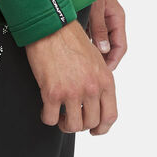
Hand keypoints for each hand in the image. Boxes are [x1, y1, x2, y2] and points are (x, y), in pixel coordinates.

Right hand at [24, 18, 116, 134]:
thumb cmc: (70, 37)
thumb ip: (99, 79)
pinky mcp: (52, 92)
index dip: (102, 128)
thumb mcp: (95, 58)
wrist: (51, 26)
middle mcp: (91, 87)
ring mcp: (72, 91)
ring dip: (65, 125)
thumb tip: (96, 100)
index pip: (110, 115)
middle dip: (81, 124)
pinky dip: (48, 117)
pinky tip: (46, 109)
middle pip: (90, 123)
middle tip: (72, 118)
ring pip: (72, 126)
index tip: (95, 130)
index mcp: (104, 79)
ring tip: (60, 116)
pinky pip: (51, 119)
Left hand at [87, 0, 126, 71]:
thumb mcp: (96, 8)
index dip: (114, 60)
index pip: (120, 46)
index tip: (105, 72)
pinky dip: (86, 42)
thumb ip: (99, 28)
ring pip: (101, 41)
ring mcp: (102, 19)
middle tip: (92, 71)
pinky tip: (76, 48)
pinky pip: (91, 34)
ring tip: (83, 62)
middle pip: (111, 46)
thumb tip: (104, 49)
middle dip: (103, 59)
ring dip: (94, 51)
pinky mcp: (92, 18)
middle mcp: (111, 20)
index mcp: (117, 18)